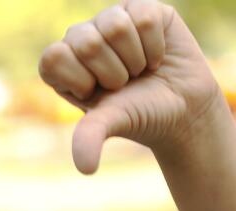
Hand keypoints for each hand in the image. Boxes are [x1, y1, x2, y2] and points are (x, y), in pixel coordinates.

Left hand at [39, 0, 225, 173]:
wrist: (182, 108)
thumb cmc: (138, 115)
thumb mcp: (110, 125)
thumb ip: (90, 137)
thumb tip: (86, 168)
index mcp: (60, 64)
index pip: (53, 57)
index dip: (81, 78)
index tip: (98, 93)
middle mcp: (80, 38)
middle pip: (85, 42)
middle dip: (113, 71)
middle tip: (124, 83)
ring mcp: (109, 20)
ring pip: (115, 25)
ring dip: (135, 58)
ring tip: (139, 69)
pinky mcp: (141, 9)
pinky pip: (144, 18)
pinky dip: (155, 45)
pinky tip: (156, 56)